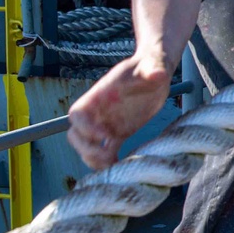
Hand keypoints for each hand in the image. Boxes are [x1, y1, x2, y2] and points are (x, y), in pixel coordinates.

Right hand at [67, 54, 173, 169]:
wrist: (156, 71)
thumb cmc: (151, 64)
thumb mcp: (153, 64)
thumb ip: (153, 69)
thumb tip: (157, 74)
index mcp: (100, 95)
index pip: (78, 114)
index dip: (84, 128)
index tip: (105, 135)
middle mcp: (98, 112)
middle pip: (75, 135)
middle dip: (85, 149)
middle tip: (106, 156)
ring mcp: (106, 124)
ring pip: (87, 148)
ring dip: (95, 160)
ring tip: (115, 165)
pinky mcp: (118, 133)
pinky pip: (106, 152)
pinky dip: (109, 163)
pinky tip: (123, 168)